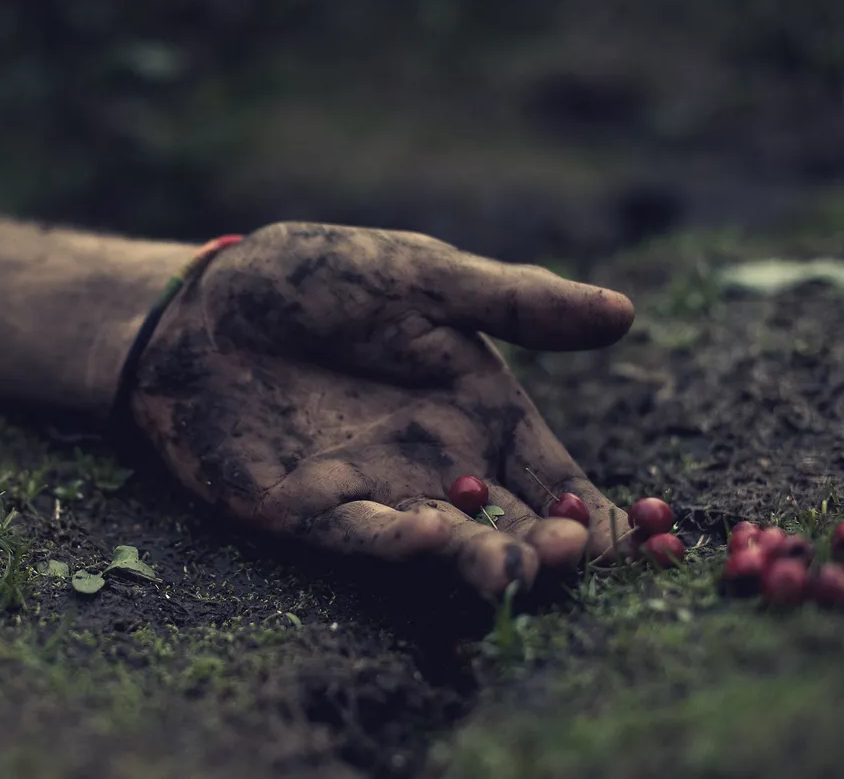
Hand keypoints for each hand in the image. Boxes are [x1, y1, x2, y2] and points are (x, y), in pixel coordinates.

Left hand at [128, 222, 636, 598]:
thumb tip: (624, 312)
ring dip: (483, 561)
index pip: (556, 479)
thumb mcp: (419, 277)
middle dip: (547, 549)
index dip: (598, 513)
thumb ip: (512, 303)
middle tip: (574, 554)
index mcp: (479, 412)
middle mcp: (436, 464)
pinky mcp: (305, 510)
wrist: (203, 302)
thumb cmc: (312, 278)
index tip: (641, 538)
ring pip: (444, 546)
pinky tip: (431, 532)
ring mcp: (373, 491)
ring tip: (518, 566)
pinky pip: (360, 535)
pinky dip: (397, 541)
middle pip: (510, 525)